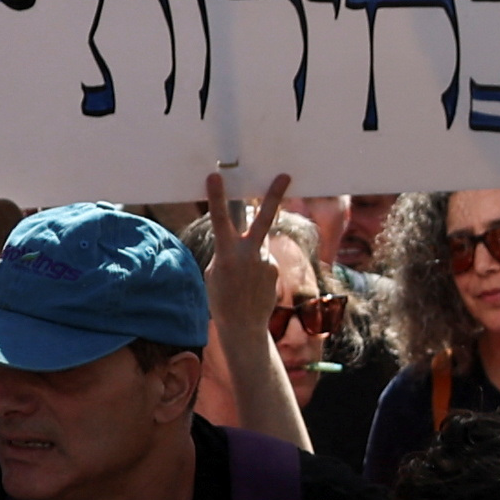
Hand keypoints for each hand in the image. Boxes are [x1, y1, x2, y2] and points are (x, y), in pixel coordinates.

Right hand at [198, 168, 295, 339]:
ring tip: (242, 279)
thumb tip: (240, 237)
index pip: (220, 219)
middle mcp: (249, 253)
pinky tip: (250, 285)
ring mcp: (265, 260)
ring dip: (250, 252)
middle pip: (264, 218)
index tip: (216, 176)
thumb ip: (226, 249)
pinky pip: (262, 259)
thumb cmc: (221, 297)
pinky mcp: (274, 268)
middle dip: (274, 195)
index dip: (217, 197)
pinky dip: (255, 268)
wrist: (243, 325)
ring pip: (258, 243)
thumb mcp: (214, 270)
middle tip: (285, 175)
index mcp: (226, 253)